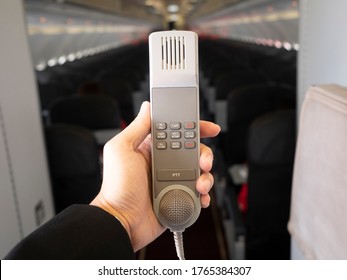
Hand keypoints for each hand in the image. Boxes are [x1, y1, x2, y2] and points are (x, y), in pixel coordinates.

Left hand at [90, 101, 219, 251]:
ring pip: (199, 172)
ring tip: (199, 184)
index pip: (178, 133)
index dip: (194, 128)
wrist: (121, 221)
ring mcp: (173, 181)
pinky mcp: (179, 197)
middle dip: (204, 154)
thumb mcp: (121, 149)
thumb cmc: (117, 187)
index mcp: (152, 149)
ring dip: (206, 176)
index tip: (208, 128)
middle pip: (194, 152)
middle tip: (204, 161)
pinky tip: (200, 196)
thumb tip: (147, 107)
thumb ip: (136, 127)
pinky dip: (204, 194)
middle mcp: (165, 163)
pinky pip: (198, 192)